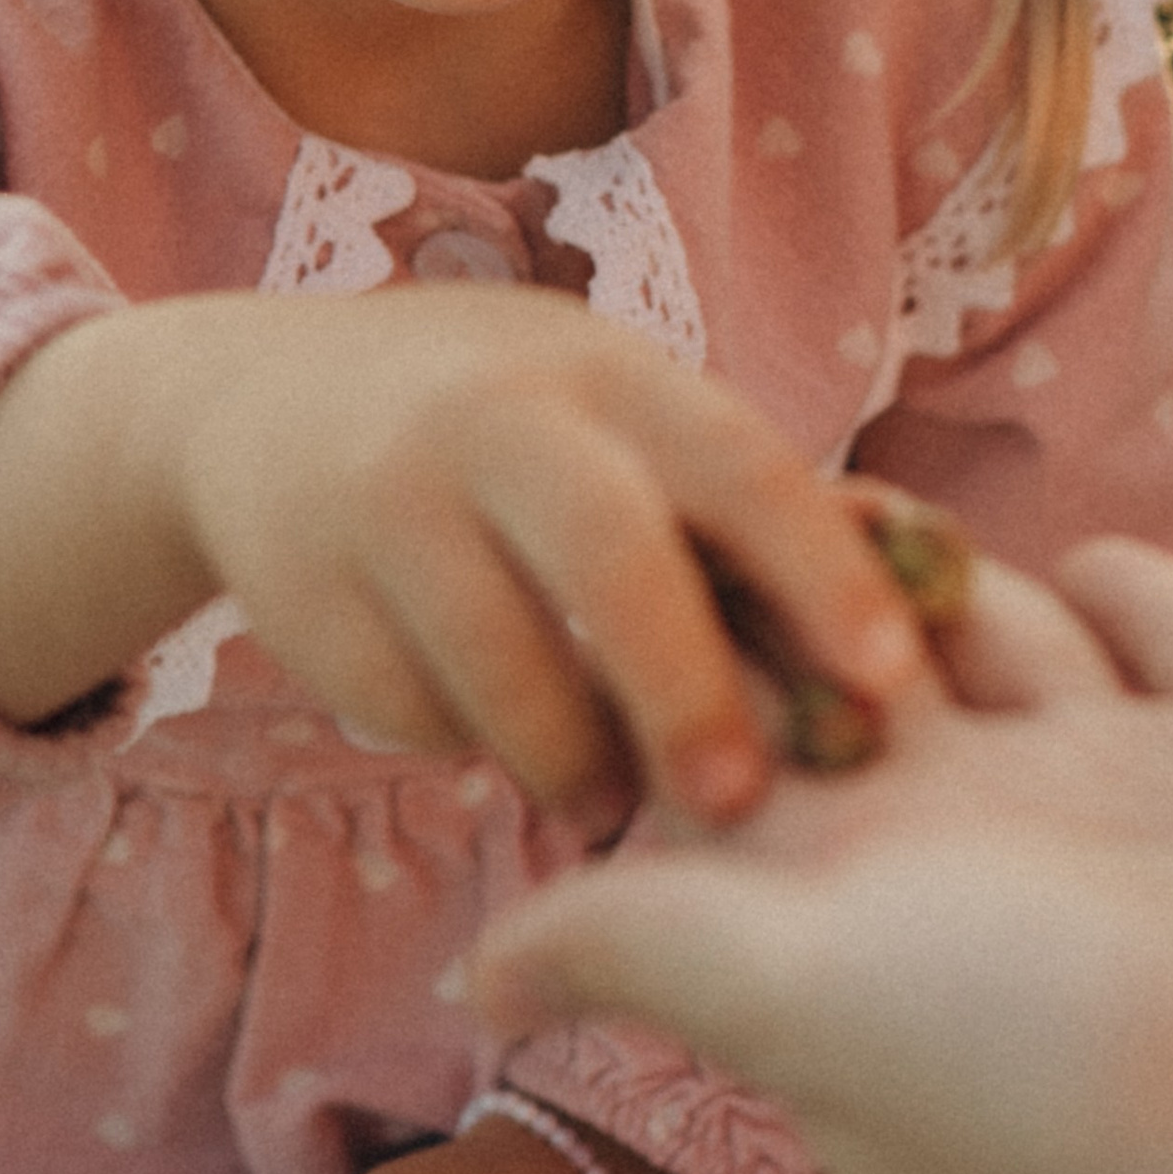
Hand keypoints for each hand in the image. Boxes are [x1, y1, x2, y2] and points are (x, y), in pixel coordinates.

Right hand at [0, 284, 928, 822]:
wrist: (254, 402)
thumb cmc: (505, 428)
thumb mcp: (608, 409)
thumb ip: (730, 499)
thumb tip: (918, 621)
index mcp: (605, 370)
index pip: (738, 465)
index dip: (823, 576)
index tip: (892, 685)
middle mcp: (492, 417)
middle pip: (610, 557)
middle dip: (686, 690)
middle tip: (737, 803)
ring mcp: (385, 500)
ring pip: (499, 663)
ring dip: (569, 756)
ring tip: (606, 802)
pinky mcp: (301, 591)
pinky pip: (411, 710)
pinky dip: (464, 742)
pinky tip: (476, 722)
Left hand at [471, 539, 1172, 1173]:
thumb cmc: (1074, 1089)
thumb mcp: (806, 1004)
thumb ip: (647, 949)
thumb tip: (479, 971)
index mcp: (858, 913)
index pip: (723, 768)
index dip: (654, 674)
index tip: (586, 564)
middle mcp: (984, 856)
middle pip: (849, 681)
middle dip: (783, 588)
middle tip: (708, 475)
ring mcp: (1132, 801)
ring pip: (1003, 640)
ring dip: (933, 570)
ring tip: (850, 492)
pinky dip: (1131, 591)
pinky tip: (1082, 559)